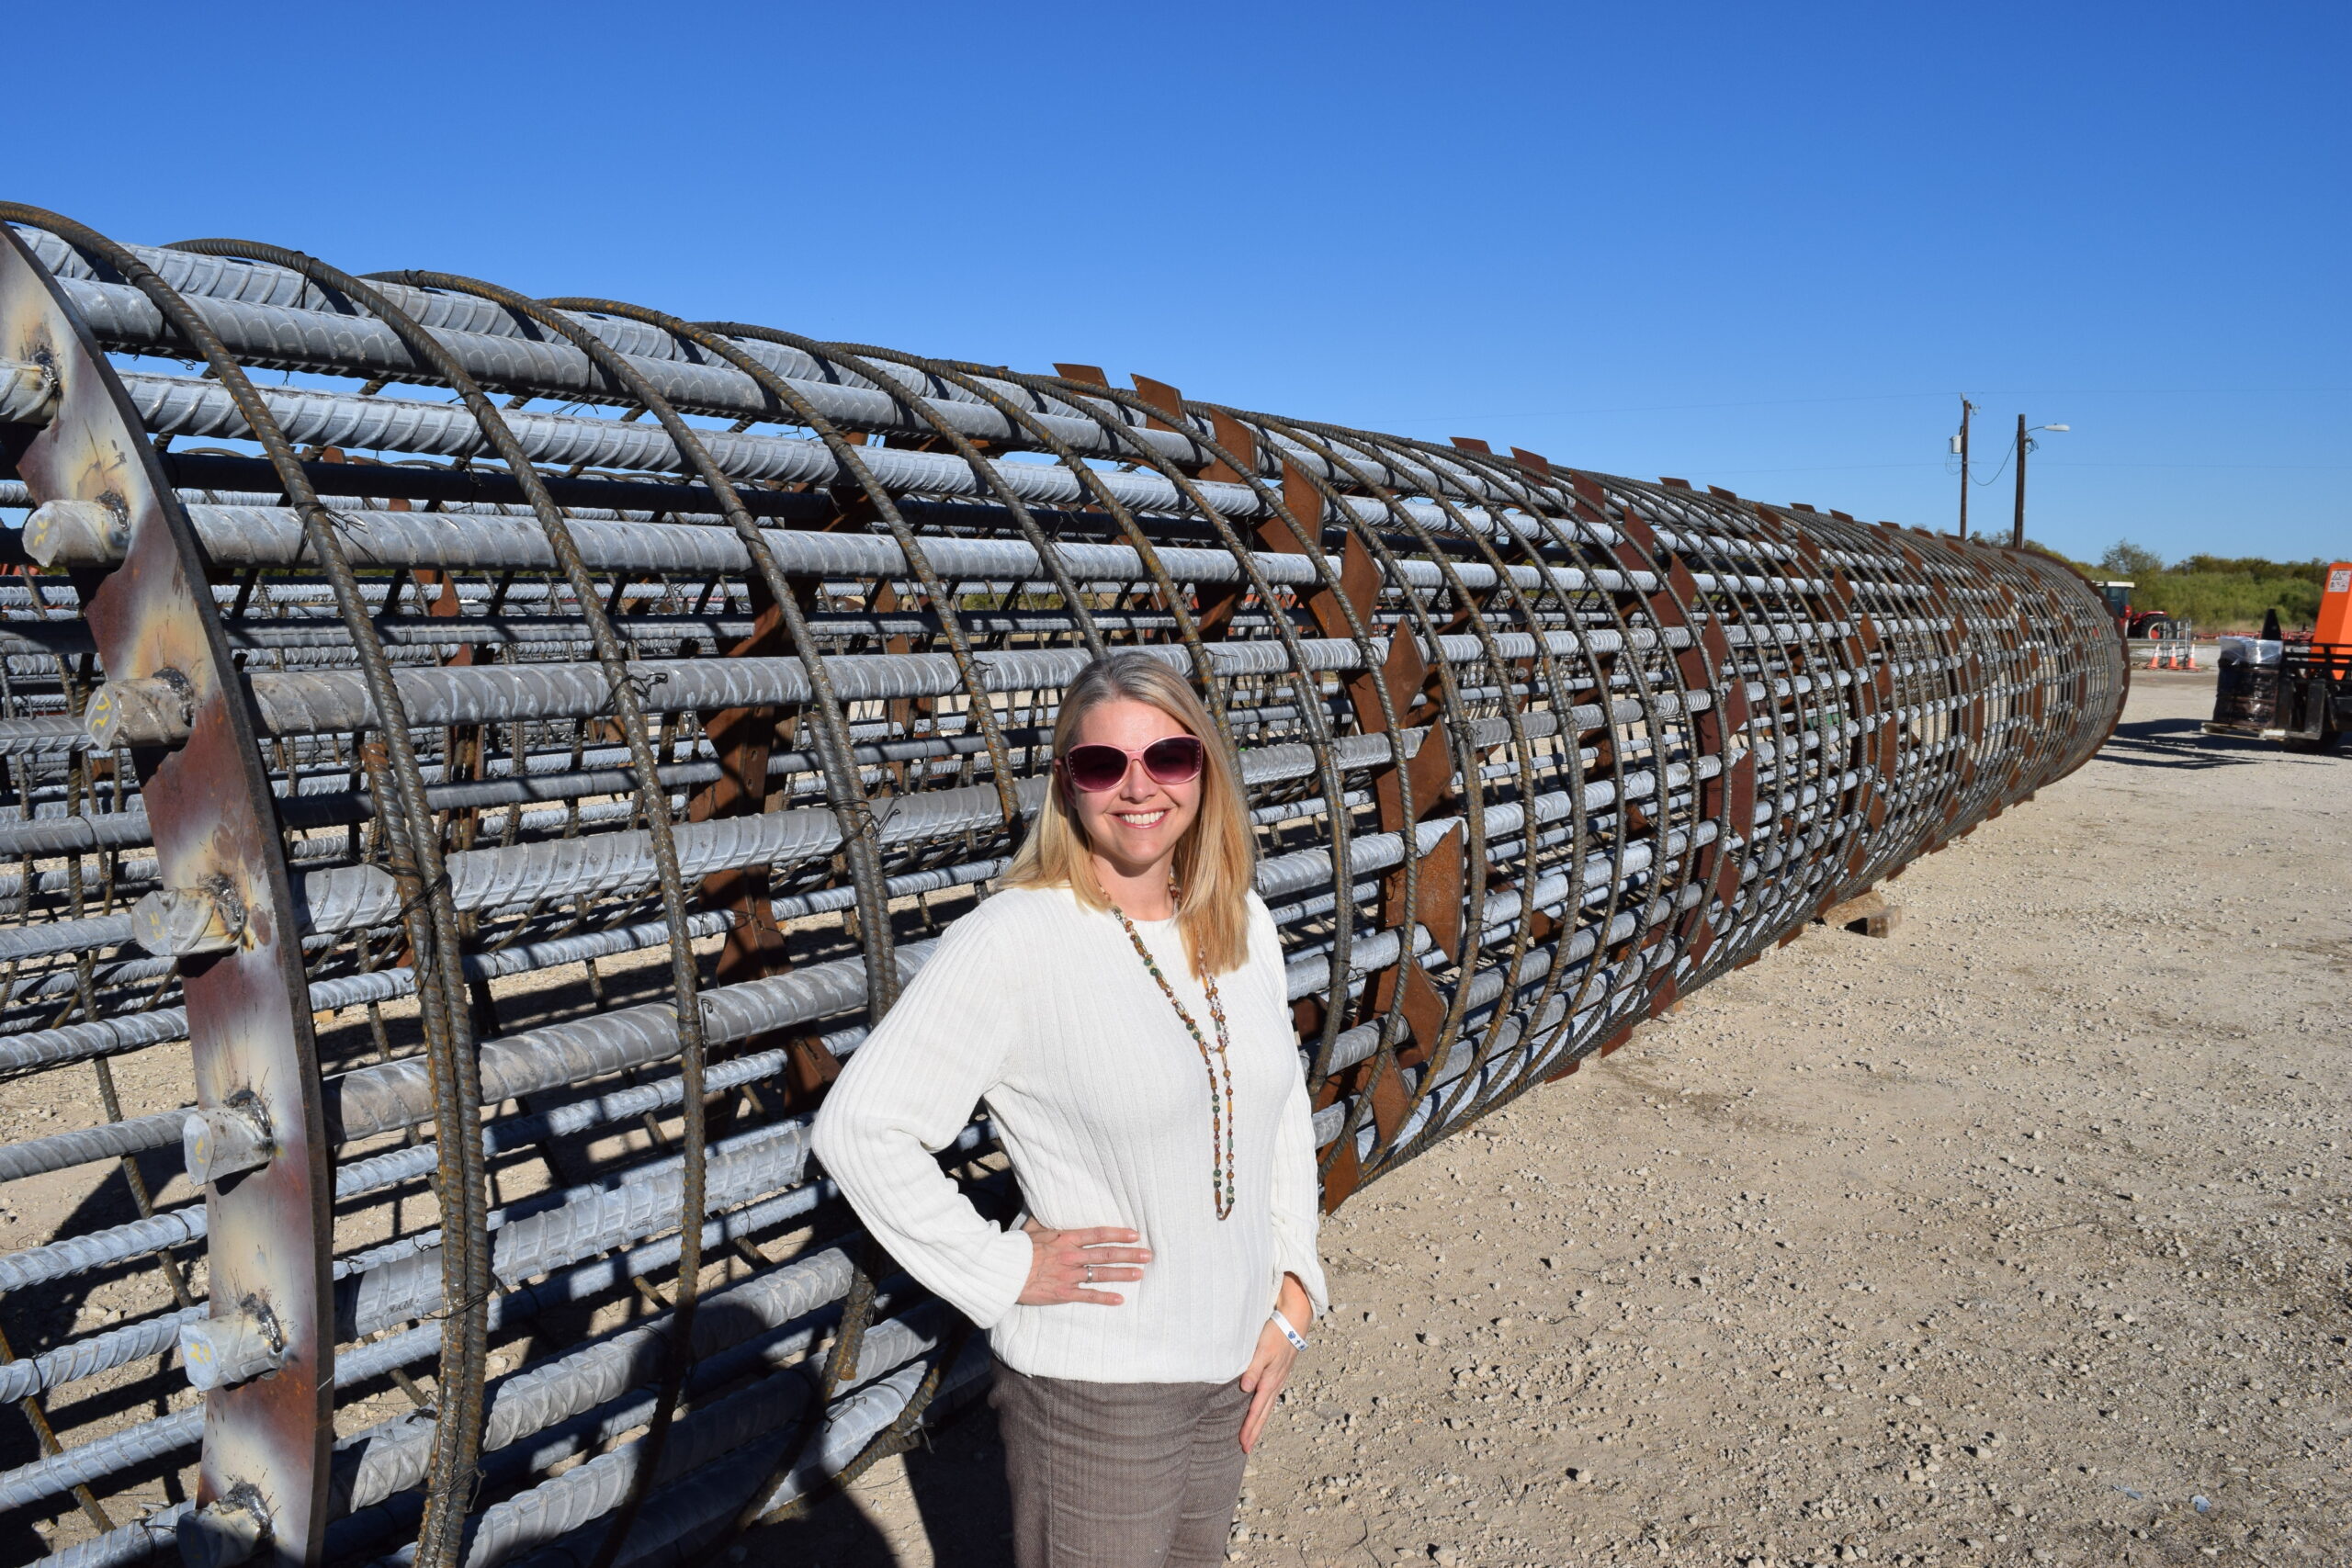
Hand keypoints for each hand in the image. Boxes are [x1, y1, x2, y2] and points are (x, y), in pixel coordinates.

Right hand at [1016, 1218, 1150, 1305]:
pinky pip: (1088, 1296)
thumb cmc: (1016, 1248)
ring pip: (1102, 1274)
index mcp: (1065, 1238)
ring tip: (1140, 1273)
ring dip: (1123, 1274)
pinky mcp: (1063, 1293)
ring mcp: (1069, 1275)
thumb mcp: (1031, 1228)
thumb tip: (1045, 1204)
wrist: (1003, 1271)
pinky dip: (1105, 1298)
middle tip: (1148, 1254)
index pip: (1098, 1234)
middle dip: (1129, 1254)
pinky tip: (1120, 1299)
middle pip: (1106, 1254)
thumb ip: (1044, 1219)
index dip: (1118, 1234)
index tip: (1135, 1234)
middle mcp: (1071, 1255)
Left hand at [1237, 1274, 1312, 1451]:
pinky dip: (1264, 1408)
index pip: (1256, 1410)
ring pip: (1267, 1406)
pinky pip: (1270, 1397)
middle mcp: (1275, 1383)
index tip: (1243, 1443)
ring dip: (1259, 1422)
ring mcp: (1279, 1379)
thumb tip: (1245, 1389)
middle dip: (1254, 1431)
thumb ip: (1253, 1369)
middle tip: (1245, 1448)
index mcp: (1270, 1380)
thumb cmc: (1275, 1333)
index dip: (1249, 1427)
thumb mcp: (1262, 1349)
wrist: (1294, 1321)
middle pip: (1263, 1413)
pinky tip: (1261, 1410)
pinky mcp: (1279, 1373)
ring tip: (1252, 1435)